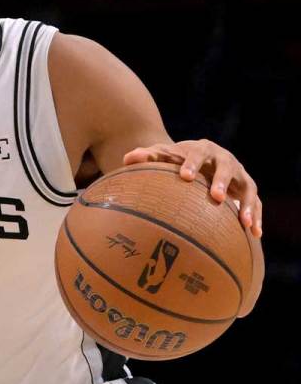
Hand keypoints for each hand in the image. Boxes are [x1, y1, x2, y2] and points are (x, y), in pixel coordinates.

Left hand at [123, 139, 261, 236]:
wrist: (200, 160)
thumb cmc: (178, 160)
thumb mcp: (164, 156)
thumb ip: (147, 156)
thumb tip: (128, 158)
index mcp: (203, 149)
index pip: (198, 153)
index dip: (192, 163)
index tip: (184, 176)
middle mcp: (225, 159)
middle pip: (227, 167)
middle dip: (222, 181)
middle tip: (216, 197)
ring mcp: (239, 175)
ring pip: (247, 187)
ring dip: (246, 203)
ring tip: (243, 222)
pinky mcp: (247, 189)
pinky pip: (255, 203)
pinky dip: (256, 216)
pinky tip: (254, 233)